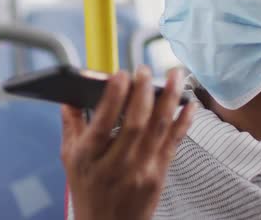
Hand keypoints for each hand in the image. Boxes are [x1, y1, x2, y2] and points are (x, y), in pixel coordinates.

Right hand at [60, 67, 194, 219]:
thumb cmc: (88, 191)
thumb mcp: (70, 160)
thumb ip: (71, 126)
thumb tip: (70, 97)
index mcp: (89, 158)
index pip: (102, 124)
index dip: (113, 97)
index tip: (121, 74)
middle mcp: (116, 165)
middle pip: (135, 124)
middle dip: (143, 92)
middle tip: (146, 69)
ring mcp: (141, 171)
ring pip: (159, 129)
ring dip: (170, 99)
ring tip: (176, 75)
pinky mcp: (159, 175)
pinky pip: (174, 143)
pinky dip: (184, 121)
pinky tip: (190, 103)